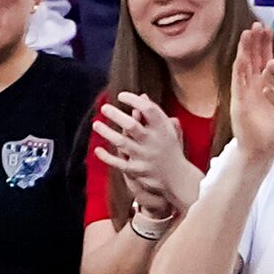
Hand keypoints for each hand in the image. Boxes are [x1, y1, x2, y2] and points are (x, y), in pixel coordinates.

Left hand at [92, 91, 201, 211]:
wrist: (177, 177)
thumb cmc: (170, 148)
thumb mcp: (168, 129)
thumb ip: (155, 113)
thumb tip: (142, 96)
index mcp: (162, 128)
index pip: (148, 109)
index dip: (134, 100)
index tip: (121, 96)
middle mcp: (153, 141)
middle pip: (131, 126)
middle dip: (116, 115)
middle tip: (104, 108)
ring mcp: (144, 156)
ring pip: (121, 143)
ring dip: (107, 133)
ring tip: (96, 124)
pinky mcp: (137, 170)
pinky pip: (119, 163)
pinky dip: (107, 157)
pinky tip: (97, 150)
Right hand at [230, 22, 273, 162]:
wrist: (263, 150)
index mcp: (269, 86)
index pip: (268, 60)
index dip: (269, 45)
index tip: (272, 29)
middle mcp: (255, 87)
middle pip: (255, 58)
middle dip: (256, 42)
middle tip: (259, 24)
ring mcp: (246, 93)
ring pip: (244, 67)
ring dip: (245, 51)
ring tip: (248, 34)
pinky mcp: (239, 102)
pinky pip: (239, 84)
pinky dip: (239, 71)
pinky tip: (241, 59)